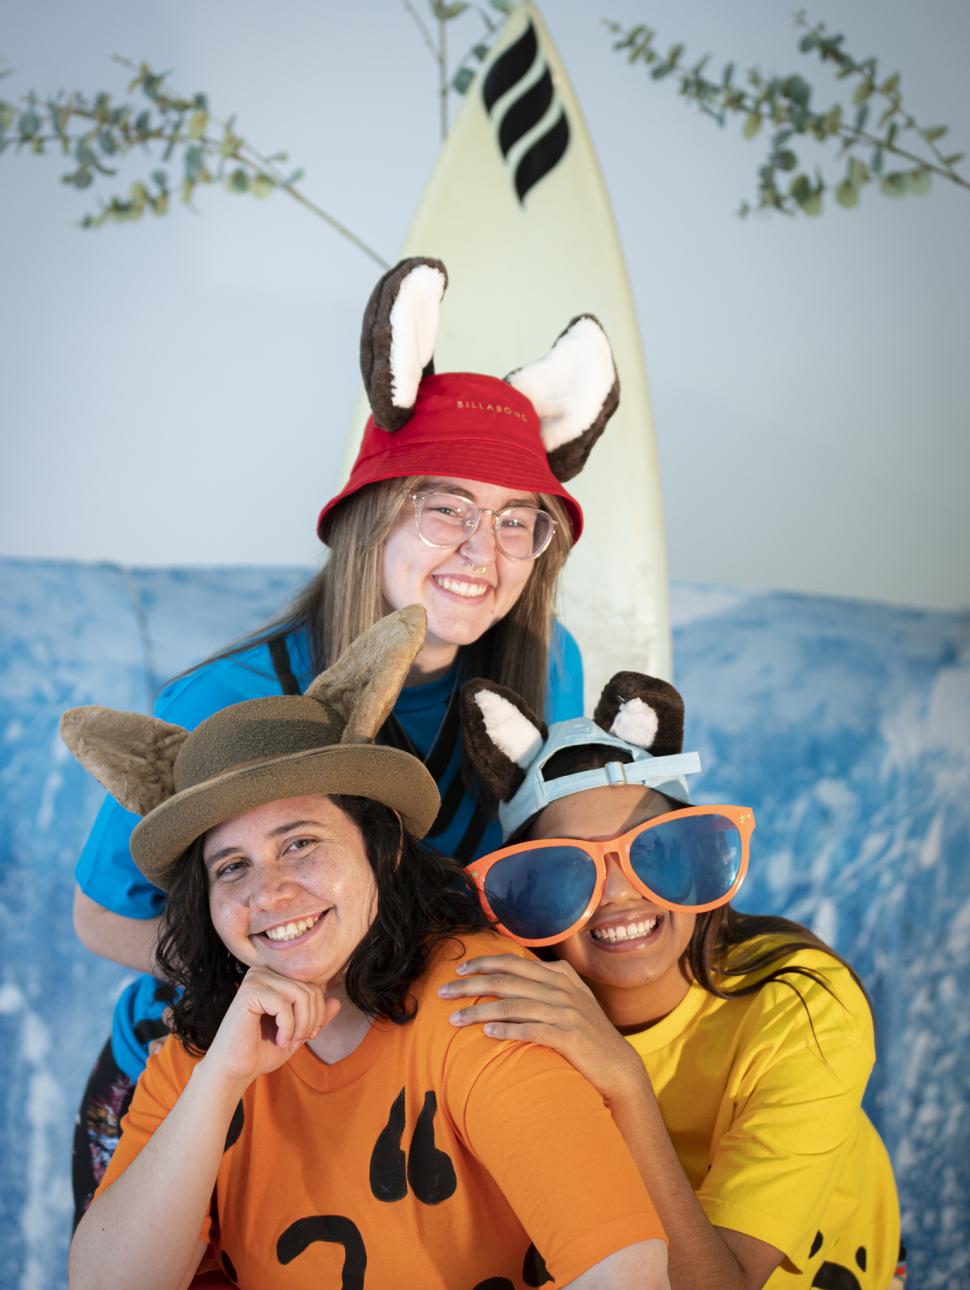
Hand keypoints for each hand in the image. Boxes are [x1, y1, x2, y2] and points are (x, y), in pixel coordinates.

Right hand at [202, 966, 339, 1088]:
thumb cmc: (262, 1050)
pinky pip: (284, 1005)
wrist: (235, 1069)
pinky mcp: (248, 991)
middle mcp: (265, 971)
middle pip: (310, 990)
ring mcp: (255, 978)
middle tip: (298, 1042)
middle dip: (311, 1021)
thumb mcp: (297, 1032)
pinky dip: (288, 1028)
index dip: (318, 1013)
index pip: (314, 986)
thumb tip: (337, 1001)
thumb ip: (316, 1017)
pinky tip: (280, 1040)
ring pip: (301, 995)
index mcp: (275, 977)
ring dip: (301, 1026)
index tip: (307, 1035)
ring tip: (289, 1043)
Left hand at [438, 953, 645, 1106]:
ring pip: (513, 1005)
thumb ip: (546, 983)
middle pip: (506, 980)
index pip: (513, 962)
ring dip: (478, 1010)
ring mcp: (565, 1012)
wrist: (618, 1066)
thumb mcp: (571, 999)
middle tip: (443, 990)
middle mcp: (561, 990)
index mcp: (559, 976)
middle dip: (470, 983)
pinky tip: (487, 1032)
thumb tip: (511, 975)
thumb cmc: (588, 1034)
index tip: (459, 969)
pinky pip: (530, 1029)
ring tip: (454, 1019)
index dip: (483, 963)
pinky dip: (507, 1029)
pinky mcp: (568, 1037)